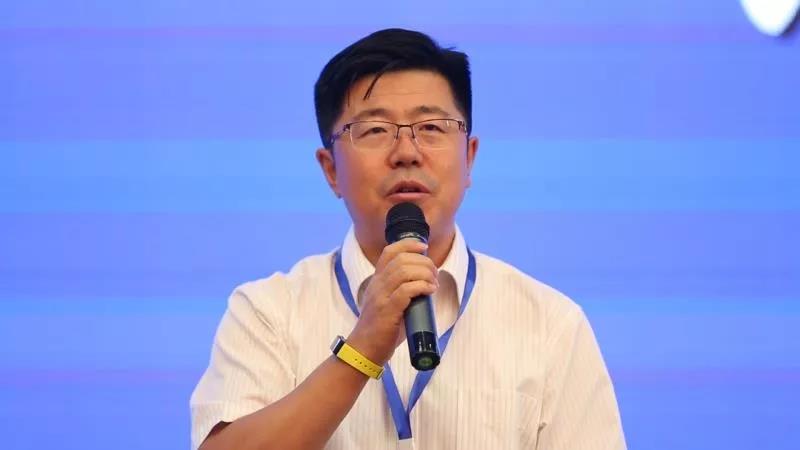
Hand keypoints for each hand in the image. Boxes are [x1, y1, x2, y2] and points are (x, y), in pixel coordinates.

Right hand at [347, 238, 438, 365]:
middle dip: (424, 262)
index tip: (424, 247)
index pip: (389, 252)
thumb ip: (401, 292)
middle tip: (435, 274)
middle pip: (401, 259)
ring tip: (434, 283)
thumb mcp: (387, 303)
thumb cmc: (381, 329)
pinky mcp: (387, 311)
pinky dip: (421, 286)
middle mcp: (377, 285)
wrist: (364, 350)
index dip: (408, 244)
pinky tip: (429, 291)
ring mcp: (381, 297)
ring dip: (425, 273)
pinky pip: (406, 290)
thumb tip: (426, 285)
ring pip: (404, 271)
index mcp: (377, 281)